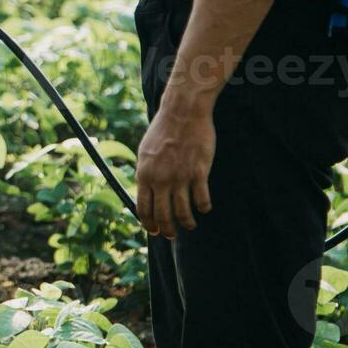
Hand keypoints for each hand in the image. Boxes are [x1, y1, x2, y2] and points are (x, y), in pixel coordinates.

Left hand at [135, 104, 215, 236]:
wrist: (182, 112)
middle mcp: (160, 180)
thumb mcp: (145, 152)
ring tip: (190, 225)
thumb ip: (145, 173)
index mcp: (144, 175)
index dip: (148, 224)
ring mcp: (180, 177)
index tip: (154, 230)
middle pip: (162, 215)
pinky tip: (204, 208)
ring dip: (186, 223)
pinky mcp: (199, 172)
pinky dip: (203, 207)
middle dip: (166, 230)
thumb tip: (144, 193)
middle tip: (171, 235)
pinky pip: (202, 199)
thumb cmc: (163, 130)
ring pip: (183, 212)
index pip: (143, 208)